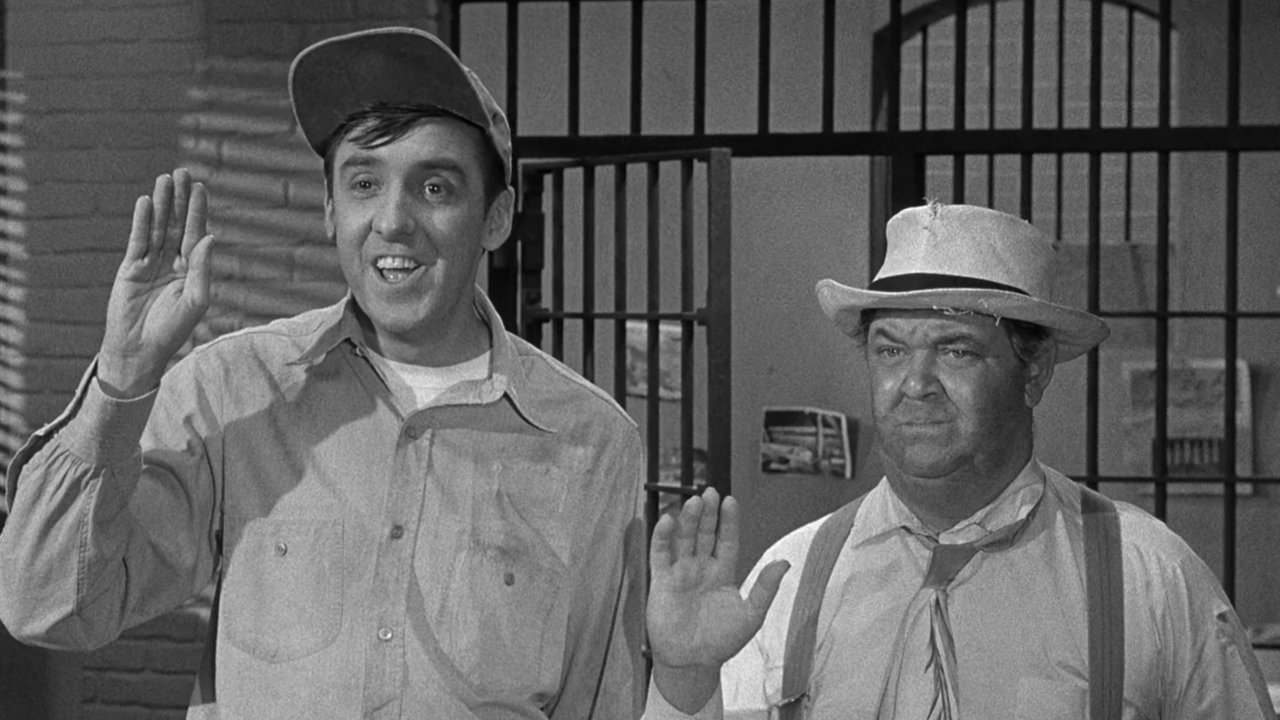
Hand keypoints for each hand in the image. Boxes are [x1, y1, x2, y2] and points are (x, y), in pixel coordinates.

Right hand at [98, 169, 215, 397]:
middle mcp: (172, 264)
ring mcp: (150, 265)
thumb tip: (210, 237)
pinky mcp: (130, 269)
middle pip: (177, 225)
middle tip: (182, 172)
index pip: (196, 234)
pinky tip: (146, 203)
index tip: (200, 187)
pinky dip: (142, 222)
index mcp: (191, 271)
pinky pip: (138, 240)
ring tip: (164, 179)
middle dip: (179, 200)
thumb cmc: (172, 330)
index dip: (198, 211)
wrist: (139, 350)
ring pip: (157, 228)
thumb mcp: (195, 300)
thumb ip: (202, 269)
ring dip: (161, 204)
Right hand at [646, 488, 789, 711]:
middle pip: (704, 534)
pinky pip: (660, 555)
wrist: (693, 663)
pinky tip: (667, 520)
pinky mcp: (661, 582)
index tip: (730, 500)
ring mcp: (680, 573)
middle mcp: (701, 568)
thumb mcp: (751, 615)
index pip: (727, 540)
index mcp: (723, 573)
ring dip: (687, 520)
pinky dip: (662, 537)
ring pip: (683, 539)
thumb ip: (765, 587)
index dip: (728, 521)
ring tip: (693, 501)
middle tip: (709, 492)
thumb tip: (785, 562)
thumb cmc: (722, 641)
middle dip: (707, 513)